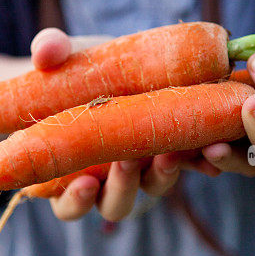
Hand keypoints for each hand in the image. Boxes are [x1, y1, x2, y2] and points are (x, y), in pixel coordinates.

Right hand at [30, 28, 213, 221]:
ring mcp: (141, 168)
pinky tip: (209, 151)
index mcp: (68, 172)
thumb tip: (45, 51)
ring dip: (163, 177)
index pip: (68, 205)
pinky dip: (199, 161)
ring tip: (169, 153)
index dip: (76, 201)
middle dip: (123, 187)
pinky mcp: (170, 148)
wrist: (104, 62)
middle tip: (128, 160)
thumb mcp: (54, 58)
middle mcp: (106, 180)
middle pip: (115, 204)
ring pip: (152, 189)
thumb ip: (48, 50)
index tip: (85, 184)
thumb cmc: (66, 70)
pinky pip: (187, 164)